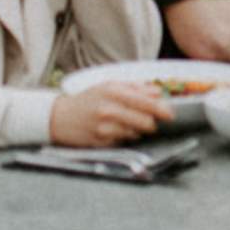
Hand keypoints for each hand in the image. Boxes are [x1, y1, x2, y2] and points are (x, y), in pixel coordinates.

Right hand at [49, 82, 172, 146]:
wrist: (59, 117)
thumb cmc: (88, 100)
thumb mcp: (110, 86)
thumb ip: (136, 88)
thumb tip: (158, 93)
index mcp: (113, 92)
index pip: (146, 103)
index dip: (162, 110)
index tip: (171, 114)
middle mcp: (109, 110)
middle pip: (145, 121)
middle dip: (152, 122)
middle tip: (151, 121)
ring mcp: (104, 128)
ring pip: (136, 133)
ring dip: (138, 130)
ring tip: (127, 123)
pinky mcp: (100, 143)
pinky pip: (123, 141)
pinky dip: (125, 136)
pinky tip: (116, 130)